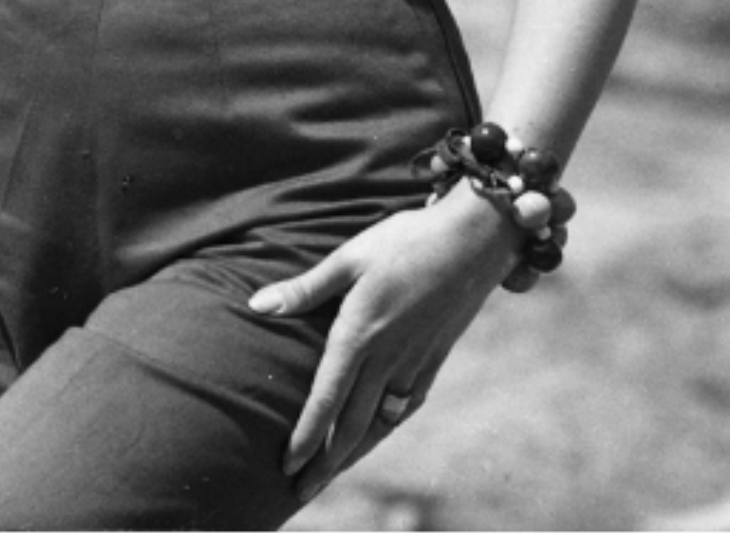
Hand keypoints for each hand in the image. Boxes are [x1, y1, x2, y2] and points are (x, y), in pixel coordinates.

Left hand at [248, 187, 517, 500]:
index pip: (327, 399)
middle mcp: (387, 358)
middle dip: (324, 462)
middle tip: (299, 489)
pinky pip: (405, 407)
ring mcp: (413, 363)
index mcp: (360, 333)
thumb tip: (257, 306)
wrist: (472, 241)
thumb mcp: (350, 257)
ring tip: (330, 475)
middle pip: (351, 424)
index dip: (306, 436)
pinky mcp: (433, 360)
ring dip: (353, 453)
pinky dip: (386, 429)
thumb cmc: (404, 241)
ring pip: (379, 422)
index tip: (286, 466)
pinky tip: (376, 435)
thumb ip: (306, 288)